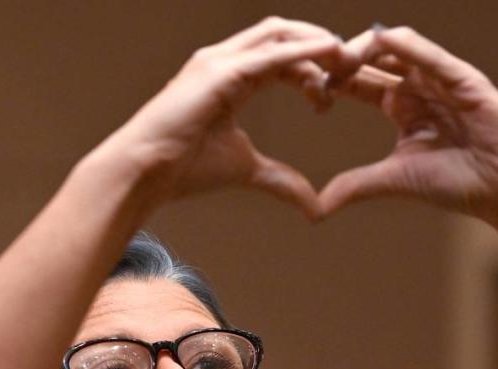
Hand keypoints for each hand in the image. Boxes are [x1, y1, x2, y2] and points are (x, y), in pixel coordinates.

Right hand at [99, 17, 356, 218]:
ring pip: (279, 33)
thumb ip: (282, 180)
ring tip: (348, 61)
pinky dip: (304, 50)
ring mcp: (220, 61)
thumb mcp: (246, 169)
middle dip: (320, 45)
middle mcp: (224, 60)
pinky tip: (330, 54)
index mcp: (230, 78)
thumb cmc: (183, 168)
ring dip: (317, 43)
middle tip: (352, 67)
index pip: (280, 56)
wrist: (145, 171)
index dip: (312, 66)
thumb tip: (314, 205)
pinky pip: (271, 53)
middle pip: (283, 34)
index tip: (334, 92)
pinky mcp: (219, 71)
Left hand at [319, 27, 497, 224]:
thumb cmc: (459, 183)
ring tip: (336, 58)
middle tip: (310, 67)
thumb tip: (316, 206)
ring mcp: (442, 78)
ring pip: (397, 46)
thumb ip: (356, 184)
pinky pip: (431, 54)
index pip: (358, 80)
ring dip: (364, 48)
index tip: (303, 90)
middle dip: (339, 59)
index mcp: (401, 104)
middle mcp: (419, 84)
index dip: (330, 79)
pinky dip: (406, 46)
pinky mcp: (465, 79)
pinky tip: (379, 42)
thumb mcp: (395, 179)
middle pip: (371, 57)